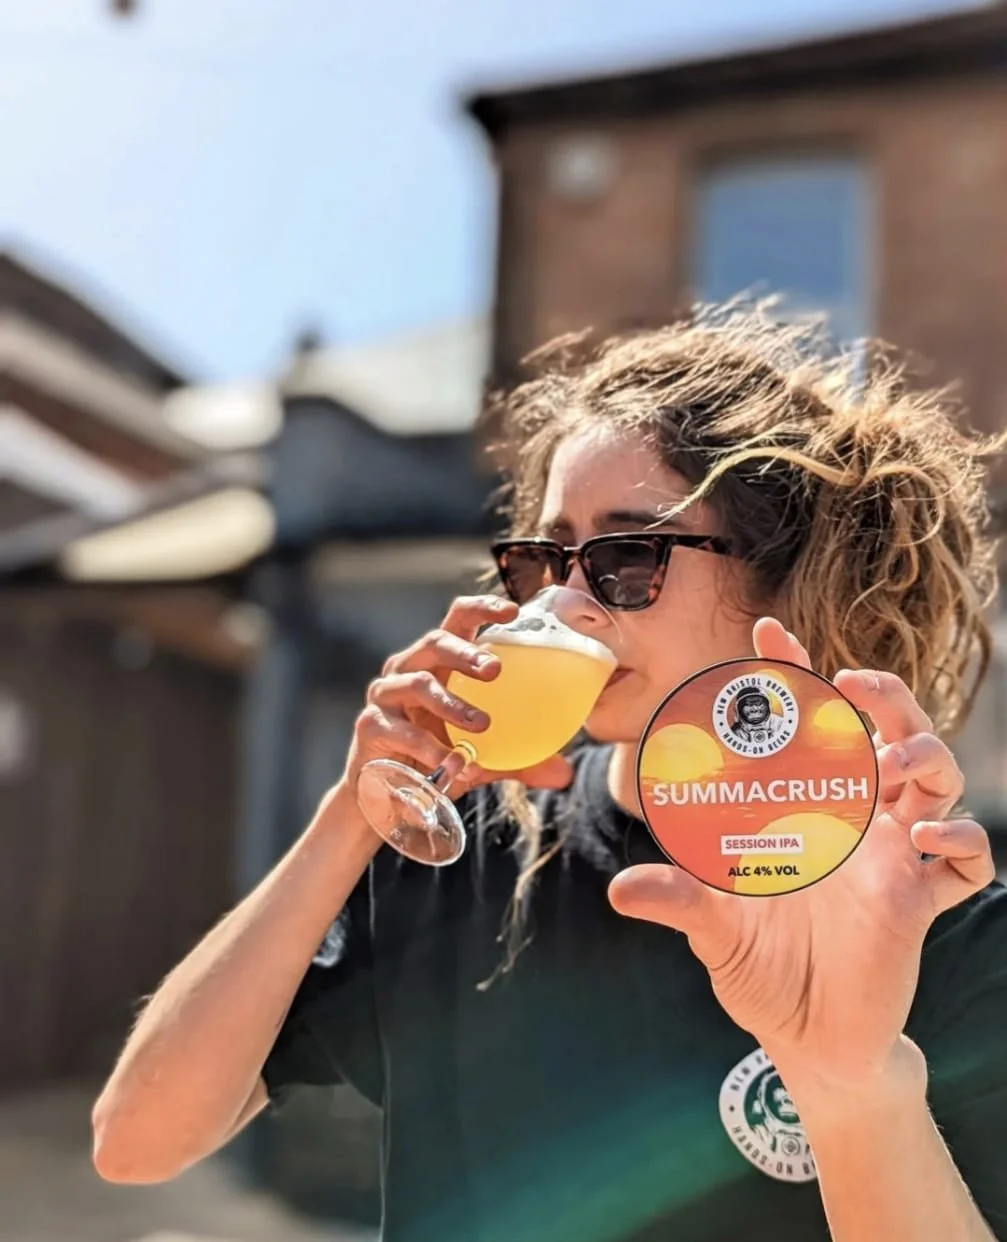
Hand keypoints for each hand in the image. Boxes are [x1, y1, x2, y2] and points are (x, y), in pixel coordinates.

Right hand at [339, 594, 573, 805]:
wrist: (388, 797)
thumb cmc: (438, 759)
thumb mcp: (483, 757)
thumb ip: (520, 760)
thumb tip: (564, 774)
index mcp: (438, 663)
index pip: (458, 620)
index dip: (482, 608)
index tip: (514, 611)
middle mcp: (409, 669)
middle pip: (435, 642)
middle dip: (466, 652)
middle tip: (496, 670)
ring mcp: (386, 695)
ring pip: (417, 683)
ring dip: (451, 703)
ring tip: (481, 725)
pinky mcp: (371, 725)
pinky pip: (401, 729)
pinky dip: (429, 745)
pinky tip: (452, 763)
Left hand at [608, 617, 994, 1091]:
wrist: (806, 1037)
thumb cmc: (760, 968)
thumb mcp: (714, 928)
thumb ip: (678, 901)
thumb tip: (619, 892)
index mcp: (797, 808)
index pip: (799, 726)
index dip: (789, 674)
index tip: (769, 630)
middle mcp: (848, 819)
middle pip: (884, 730)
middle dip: (881, 695)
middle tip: (854, 682)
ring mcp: (889, 856)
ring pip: (933, 779)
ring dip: (925, 755)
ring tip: (895, 764)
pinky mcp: (917, 900)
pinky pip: (962, 859)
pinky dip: (958, 841)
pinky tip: (926, 843)